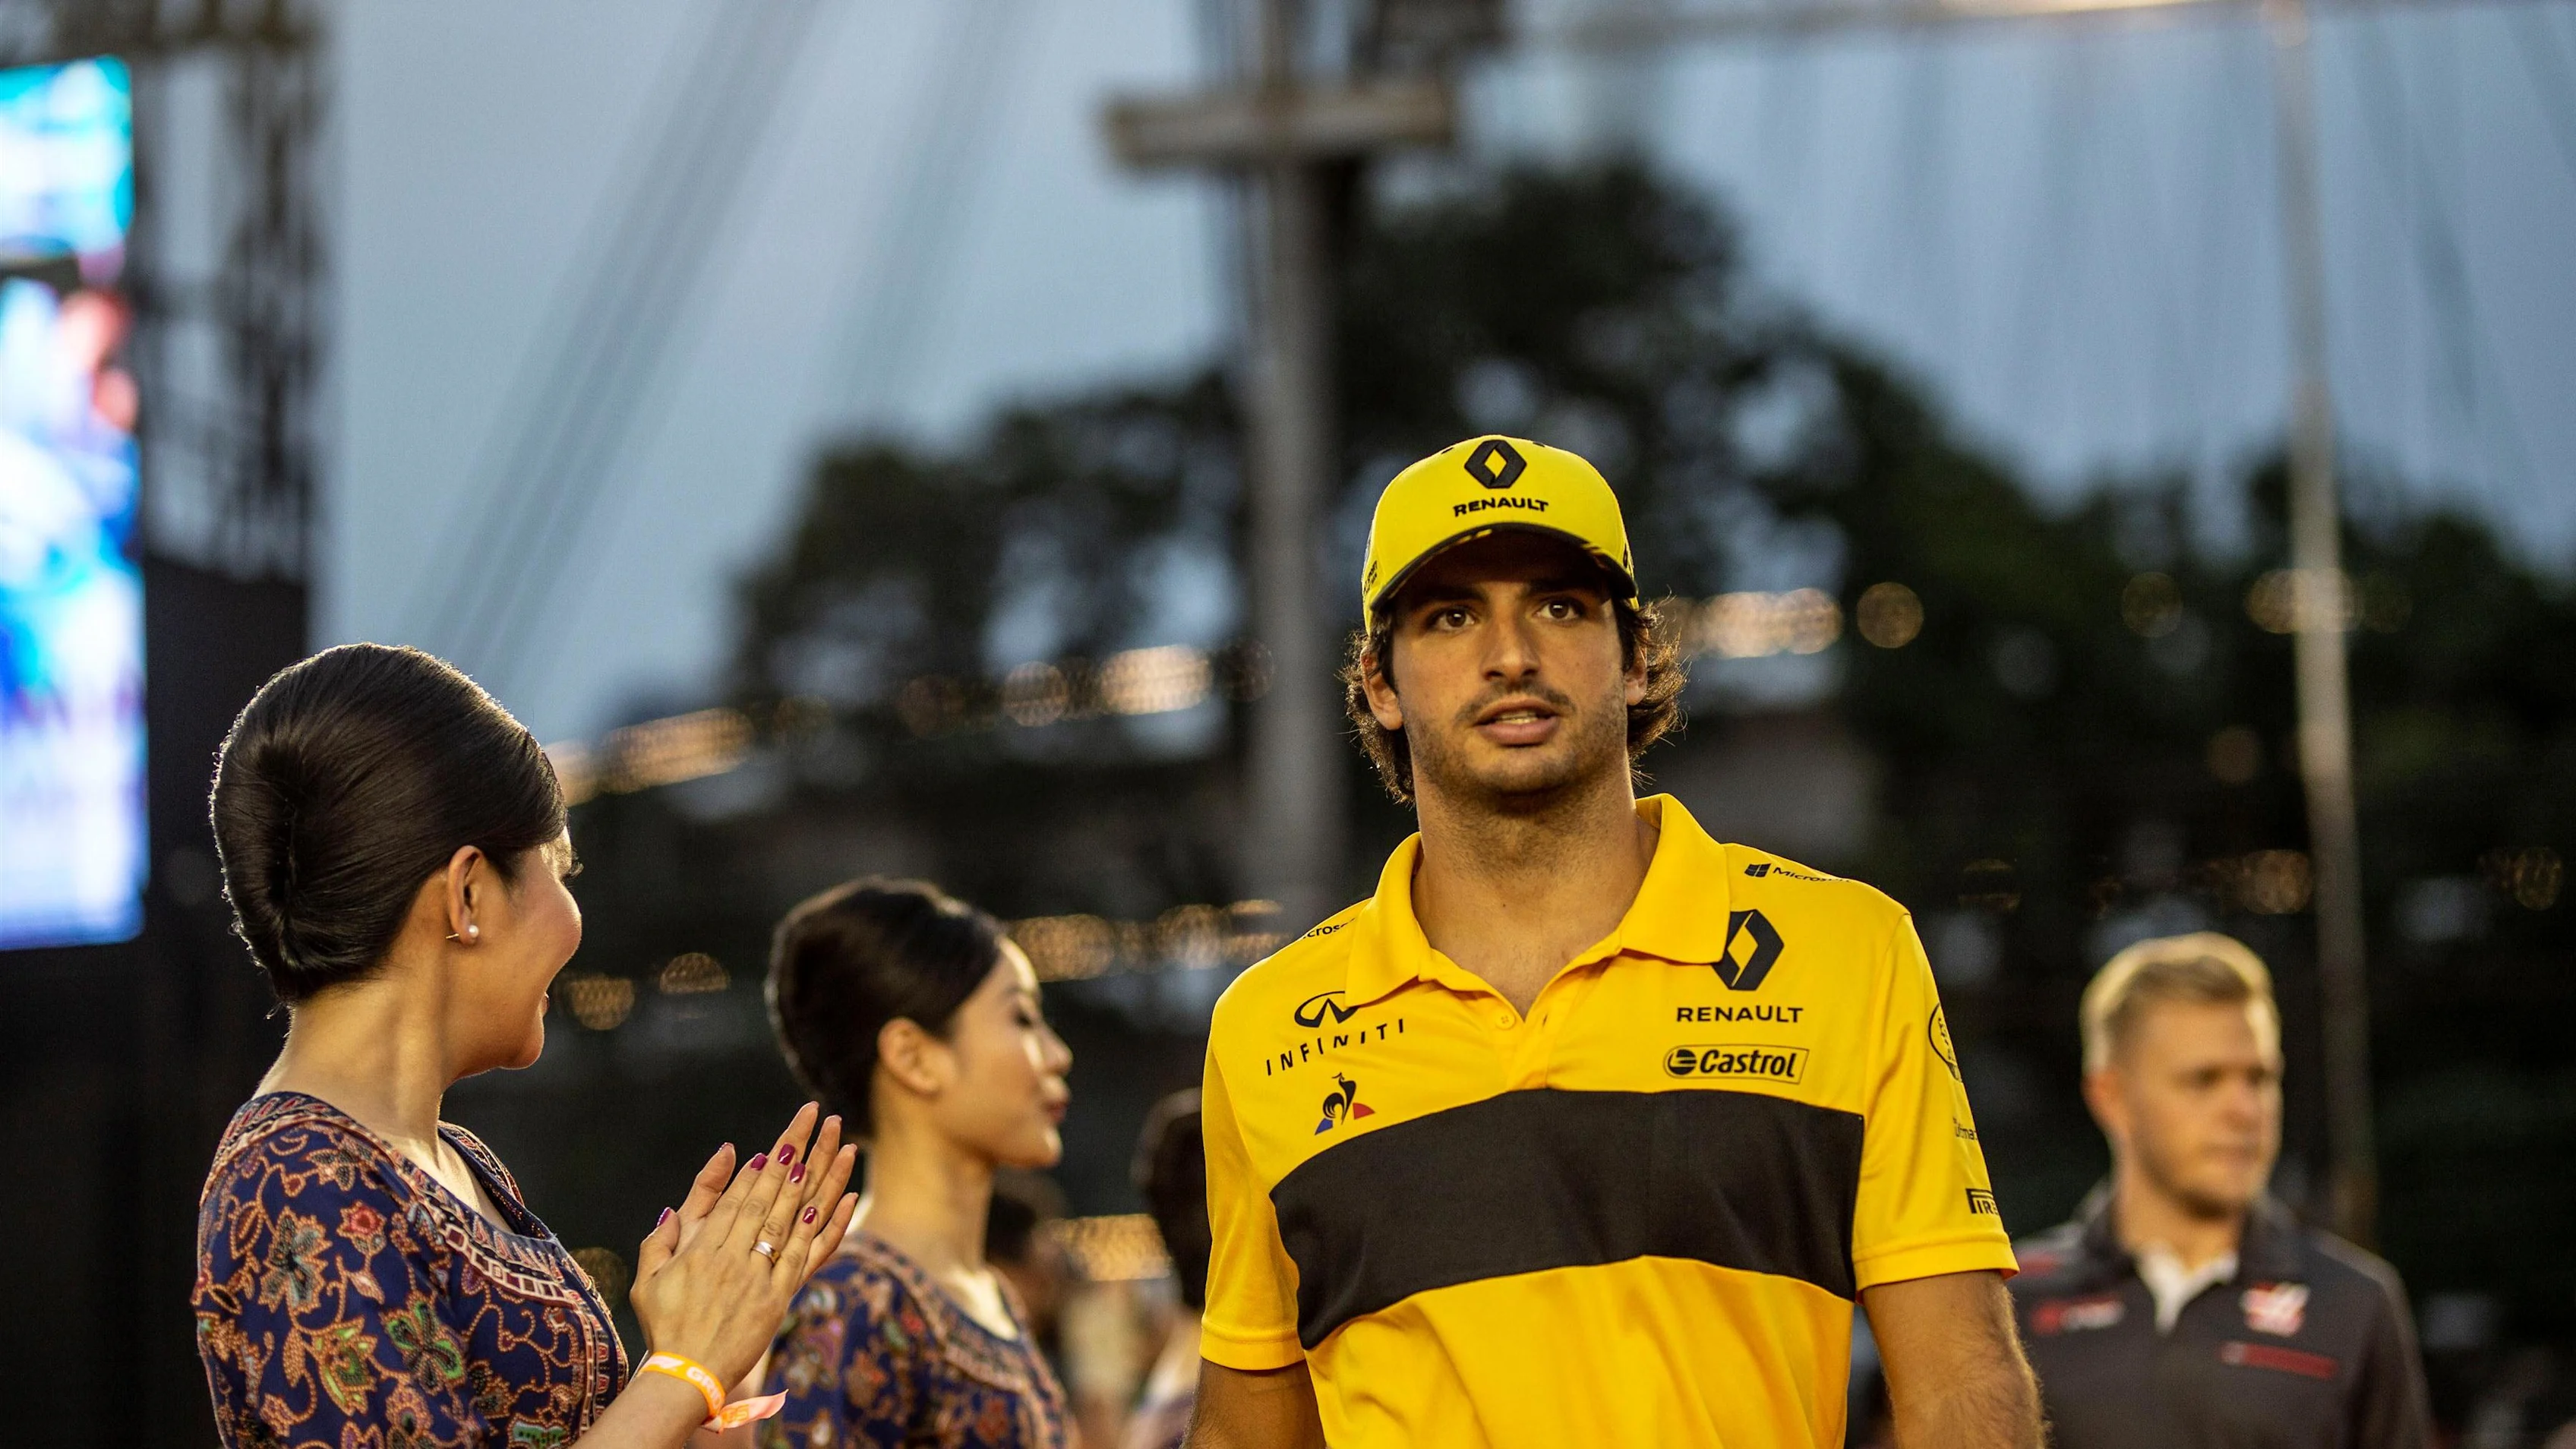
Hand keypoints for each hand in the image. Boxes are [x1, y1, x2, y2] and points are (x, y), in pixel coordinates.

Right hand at [628, 1103, 859, 1386]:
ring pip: (791, 1218)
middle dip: (791, 1155)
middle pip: (767, 1197)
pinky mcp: (779, 1298)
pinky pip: (808, 1255)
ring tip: (835, 1145)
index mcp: (702, 1250)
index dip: (755, 1172)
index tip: (773, 1149)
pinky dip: (827, 1226)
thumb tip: (672, 1208)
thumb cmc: (665, 1328)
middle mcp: (733, 1257)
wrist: (687, 1376)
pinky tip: (842, 1199)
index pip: (735, 1200)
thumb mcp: (647, 1281)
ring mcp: (759, 1276)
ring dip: (815, 1178)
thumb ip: (660, 1240)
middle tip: (812, 1121)